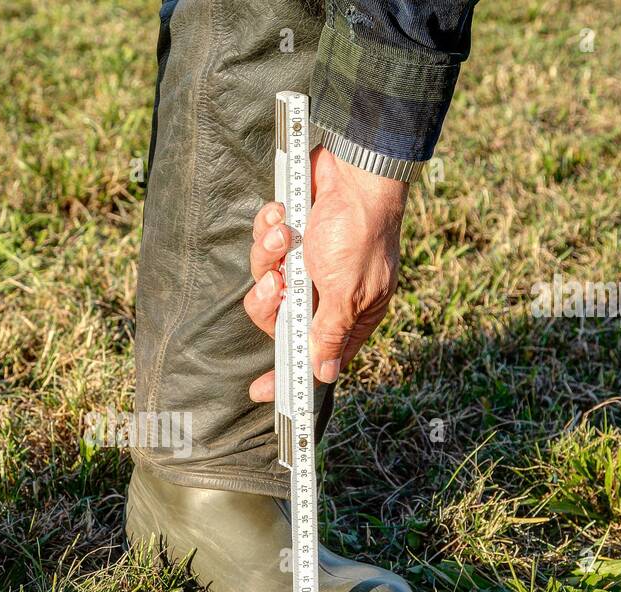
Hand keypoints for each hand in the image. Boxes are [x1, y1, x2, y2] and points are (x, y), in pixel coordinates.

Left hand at [244, 146, 408, 401]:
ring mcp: (305, 265)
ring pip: (264, 280)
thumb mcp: (346, 291)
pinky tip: (281, 216)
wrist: (355, 170)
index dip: (288, 373)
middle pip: (277, 320)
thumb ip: (329, 331)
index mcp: (348, 314)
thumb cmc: (360, 231)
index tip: (261, 392)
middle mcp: (325, 293)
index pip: (314, 356)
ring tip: (284, 235)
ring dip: (268, 257)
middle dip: (267, 302)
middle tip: (273, 284)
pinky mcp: (290, 236)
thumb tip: (325, 373)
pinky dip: (268, 231)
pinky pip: (263, 247)